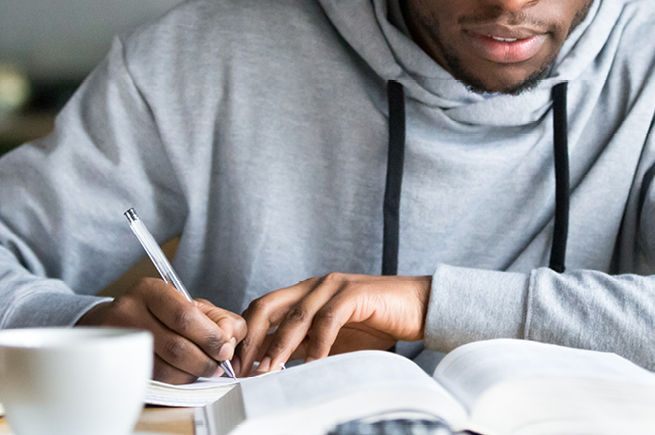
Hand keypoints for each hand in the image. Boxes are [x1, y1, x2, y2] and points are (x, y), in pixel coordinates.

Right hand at [76, 277, 245, 383]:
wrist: (119, 322)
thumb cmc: (163, 313)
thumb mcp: (192, 305)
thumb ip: (219, 318)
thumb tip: (230, 339)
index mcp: (151, 290)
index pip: (185, 316)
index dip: (210, 337)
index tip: (225, 349)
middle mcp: (130, 312)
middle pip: (175, 346)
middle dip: (204, 360)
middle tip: (218, 365)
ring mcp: (121, 340)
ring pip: (165, 368)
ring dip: (192, 374)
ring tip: (204, 369)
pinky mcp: (120, 363)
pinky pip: (155, 380)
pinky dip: (177, 380)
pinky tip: (185, 373)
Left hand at [235, 273, 430, 374]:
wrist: (418, 308)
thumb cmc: (376, 324)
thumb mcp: (331, 339)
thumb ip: (303, 346)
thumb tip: (270, 365)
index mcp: (304, 293)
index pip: (262, 309)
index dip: (245, 335)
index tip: (235, 364)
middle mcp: (314, 285)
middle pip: (268, 306)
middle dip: (252, 338)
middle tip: (243, 368)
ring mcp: (334, 286)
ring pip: (296, 315)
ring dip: (280, 345)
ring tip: (270, 370)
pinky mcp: (354, 294)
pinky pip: (328, 320)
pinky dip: (317, 344)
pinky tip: (312, 364)